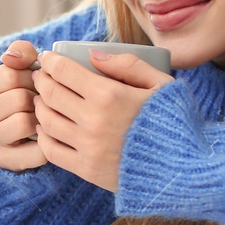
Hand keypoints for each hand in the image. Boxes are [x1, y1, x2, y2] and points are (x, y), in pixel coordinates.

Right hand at [0, 40, 46, 171]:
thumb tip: (14, 56)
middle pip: (20, 98)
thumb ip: (20, 53)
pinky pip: (36, 150)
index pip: (10, 75)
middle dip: (38, 96)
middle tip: (42, 99)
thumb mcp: (14, 70)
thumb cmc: (15, 95)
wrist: (5, 132)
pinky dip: (47, 142)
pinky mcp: (4, 161)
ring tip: (43, 115)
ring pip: (25, 122)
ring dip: (41, 118)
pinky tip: (45, 135)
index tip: (34, 82)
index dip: (31, 76)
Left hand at [33, 49, 174, 191]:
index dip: (50, 61)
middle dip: (41, 81)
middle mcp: (93, 121)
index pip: (63, 72)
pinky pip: (51, 151)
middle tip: (42, 76)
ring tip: (43, 100)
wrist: (184, 168)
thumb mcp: (160, 83)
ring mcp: (87, 148)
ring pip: (47, 121)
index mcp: (109, 95)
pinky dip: (43, 136)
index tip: (47, 58)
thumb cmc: (174, 121)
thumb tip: (92, 54)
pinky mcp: (86, 170)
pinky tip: (46, 128)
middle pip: (50, 94)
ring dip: (39, 107)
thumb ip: (127, 65)